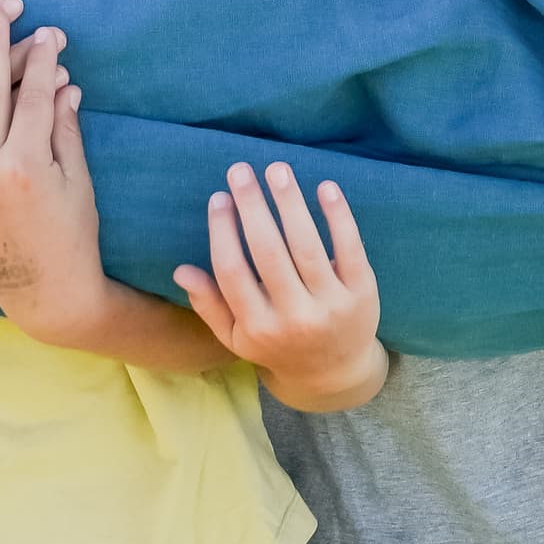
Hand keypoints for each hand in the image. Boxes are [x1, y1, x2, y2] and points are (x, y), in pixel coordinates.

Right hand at [176, 162, 385, 411]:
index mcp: (258, 327)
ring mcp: (331, 305)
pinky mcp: (362, 293)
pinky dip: (338, 217)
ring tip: (277, 170)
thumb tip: (181, 270)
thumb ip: (210, 305)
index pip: (233, 272)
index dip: (223, 232)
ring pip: (307, 246)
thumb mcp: (238, 337)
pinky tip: (325, 187)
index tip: (218, 197)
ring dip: (290, 203)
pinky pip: (350, 249)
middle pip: (269, 253)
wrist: (335, 372)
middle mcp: (294, 318)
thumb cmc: (278, 344)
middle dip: (252, 207)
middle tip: (240, 170)